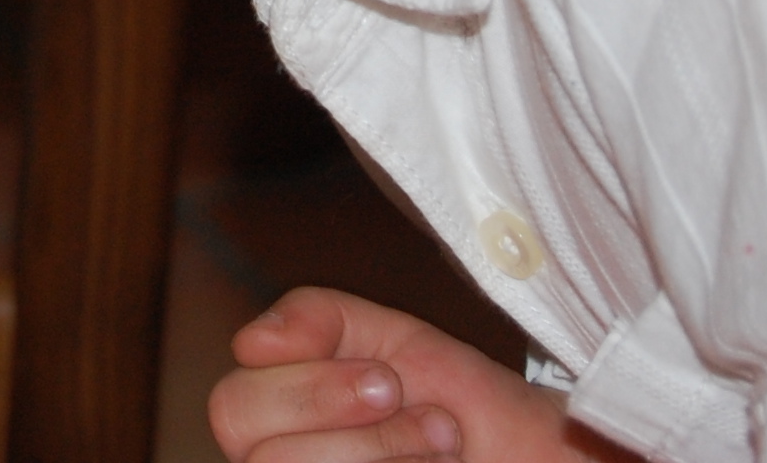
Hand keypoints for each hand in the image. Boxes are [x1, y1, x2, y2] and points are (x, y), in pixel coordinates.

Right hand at [208, 286, 628, 462]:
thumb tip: (251, 340)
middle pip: (247, 447)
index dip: (308, 386)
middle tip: (404, 401)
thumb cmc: (465, 408)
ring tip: (439, 440)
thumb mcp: (393, 339)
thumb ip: (317, 318)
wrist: (535, 456)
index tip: (386, 375)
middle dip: (335, 413)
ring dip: (377, 451)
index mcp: (277, 420)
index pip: (231, 406)